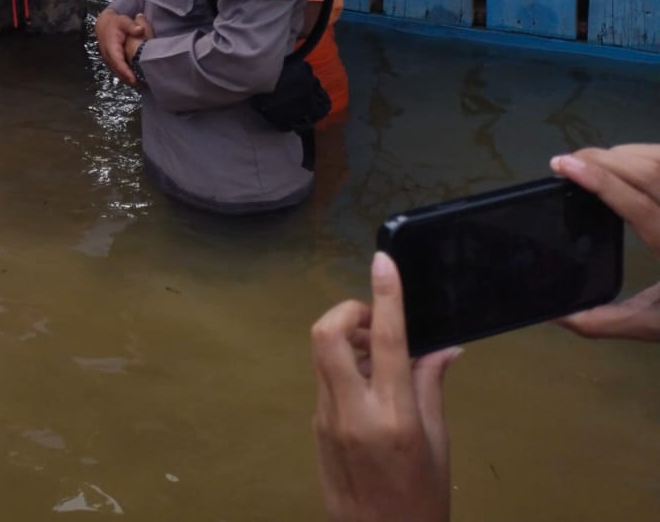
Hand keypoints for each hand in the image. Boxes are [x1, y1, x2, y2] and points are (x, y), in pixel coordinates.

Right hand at [93, 10, 150, 84]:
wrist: (103, 24)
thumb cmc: (115, 23)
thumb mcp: (123, 21)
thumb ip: (131, 26)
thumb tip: (140, 30)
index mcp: (111, 46)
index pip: (117, 61)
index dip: (125, 71)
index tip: (133, 79)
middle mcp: (108, 55)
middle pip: (117, 70)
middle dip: (128, 79)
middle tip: (142, 86)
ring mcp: (108, 59)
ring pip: (117, 72)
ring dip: (127, 79)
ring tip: (141, 85)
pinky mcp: (111, 61)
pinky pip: (117, 70)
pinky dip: (125, 76)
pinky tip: (135, 80)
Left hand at [311, 252, 459, 521]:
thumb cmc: (422, 499)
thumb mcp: (438, 444)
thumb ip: (431, 388)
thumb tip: (444, 346)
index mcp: (393, 416)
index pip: (386, 341)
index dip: (385, 295)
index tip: (384, 261)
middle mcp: (351, 412)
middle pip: (327, 334)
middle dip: (347, 311)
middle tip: (376, 320)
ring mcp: (326, 419)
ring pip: (321, 354)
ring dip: (346, 338)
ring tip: (380, 352)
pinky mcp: (315, 427)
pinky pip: (325, 379)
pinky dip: (344, 365)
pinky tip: (370, 382)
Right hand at [552, 144, 659, 341]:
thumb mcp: (655, 324)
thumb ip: (608, 321)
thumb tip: (558, 315)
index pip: (636, 204)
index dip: (599, 180)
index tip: (562, 165)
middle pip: (649, 171)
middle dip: (604, 158)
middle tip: (569, 162)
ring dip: (624, 154)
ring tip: (594, 162)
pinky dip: (645, 155)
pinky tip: (628, 164)